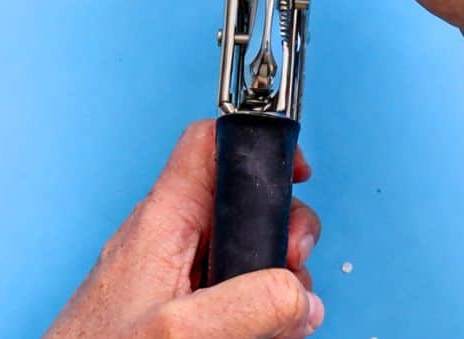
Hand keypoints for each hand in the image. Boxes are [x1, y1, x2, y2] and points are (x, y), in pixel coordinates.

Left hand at [46, 120, 323, 337]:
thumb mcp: (181, 331)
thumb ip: (249, 305)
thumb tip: (300, 295)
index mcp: (163, 220)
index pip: (208, 144)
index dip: (254, 144)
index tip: (294, 173)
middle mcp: (170, 239)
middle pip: (242, 203)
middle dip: (281, 231)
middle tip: (293, 266)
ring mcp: (176, 275)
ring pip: (245, 252)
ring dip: (277, 280)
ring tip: (280, 318)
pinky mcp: (179, 307)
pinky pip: (233, 292)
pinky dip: (258, 310)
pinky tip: (264, 334)